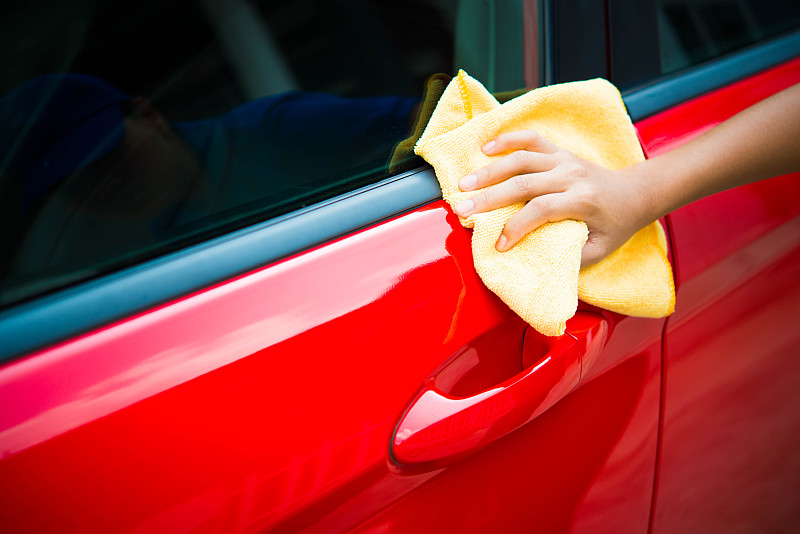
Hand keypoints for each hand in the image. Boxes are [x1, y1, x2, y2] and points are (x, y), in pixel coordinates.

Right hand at [453, 130, 650, 266]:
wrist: (633, 194)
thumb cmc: (615, 225)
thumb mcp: (600, 249)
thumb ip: (572, 257)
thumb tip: (537, 267)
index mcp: (582, 200)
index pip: (541, 210)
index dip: (517, 227)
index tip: (499, 245)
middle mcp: (571, 175)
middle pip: (523, 183)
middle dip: (489, 198)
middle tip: (462, 210)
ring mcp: (563, 160)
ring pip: (521, 159)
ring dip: (489, 171)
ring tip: (463, 184)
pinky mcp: (558, 152)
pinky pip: (530, 138)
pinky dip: (507, 139)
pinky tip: (485, 148)